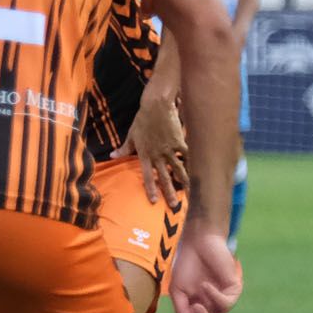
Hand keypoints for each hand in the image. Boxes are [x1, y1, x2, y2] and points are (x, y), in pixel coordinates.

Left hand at [117, 90, 186, 204]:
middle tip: (174, 205)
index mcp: (144, 155)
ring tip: (191, 192)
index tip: (154, 201)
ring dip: (184, 182)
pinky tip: (201, 172)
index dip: (150, 188)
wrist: (156, 107)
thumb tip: (112, 156)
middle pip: (163, 177)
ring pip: (178, 169)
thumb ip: (124, 148)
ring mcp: (169, 149)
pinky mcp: (180, 142)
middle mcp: (157, 155)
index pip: (146, 176)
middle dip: (169, 192)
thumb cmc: (142, 120)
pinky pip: (188, 155)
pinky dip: (194, 164)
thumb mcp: (131, 135)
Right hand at [167, 231, 241, 312]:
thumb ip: (181, 308)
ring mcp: (222, 301)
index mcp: (196, 310)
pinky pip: (226, 304)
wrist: (199, 244)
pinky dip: (213, 297)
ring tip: (196, 307)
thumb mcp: (178, 290)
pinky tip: (204, 285)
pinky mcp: (233, 290)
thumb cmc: (187, 266)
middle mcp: (211, 309)